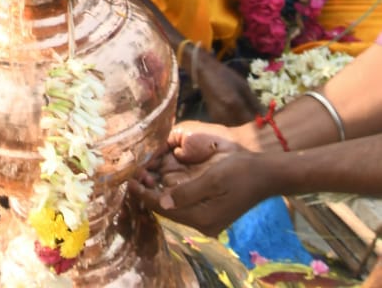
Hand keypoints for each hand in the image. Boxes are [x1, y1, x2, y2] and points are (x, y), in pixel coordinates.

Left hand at [144, 141, 265, 235]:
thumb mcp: (212, 178)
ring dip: (159, 194)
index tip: (129, 181)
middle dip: (149, 194)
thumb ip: (186, 191)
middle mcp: (204, 224)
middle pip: (168, 211)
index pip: (165, 208)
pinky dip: (171, 195)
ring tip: (145, 176)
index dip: (145, 195)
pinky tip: (163, 182)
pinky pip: (184, 206)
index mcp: (203, 218)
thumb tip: (161, 201)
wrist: (265, 175)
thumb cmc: (239, 171)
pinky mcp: (211, 213)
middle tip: (134, 176)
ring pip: (175, 208)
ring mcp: (208, 221)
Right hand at [195, 50, 261, 125]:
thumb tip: (265, 114)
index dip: (259, 120)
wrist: (204, 72)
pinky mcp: (213, 118)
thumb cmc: (226, 75)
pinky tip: (235, 112)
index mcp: (233, 103)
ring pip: (236, 126)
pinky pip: (229, 124)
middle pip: (244, 125)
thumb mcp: (243, 85)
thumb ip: (254, 102)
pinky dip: (234, 121)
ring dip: (243, 122)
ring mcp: (218, 117)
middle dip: (251, 121)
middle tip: (255, 114)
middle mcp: (225, 113)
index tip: (265, 118)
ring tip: (245, 111)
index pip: (251, 120)